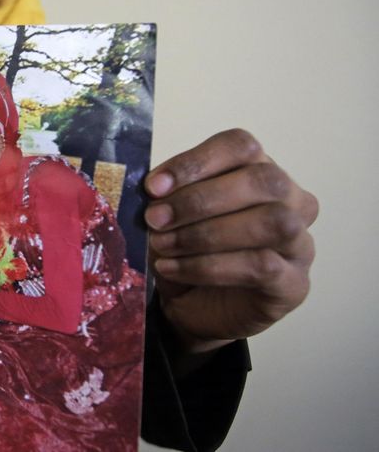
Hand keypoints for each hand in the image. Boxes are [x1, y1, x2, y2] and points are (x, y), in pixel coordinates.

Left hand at [145, 129, 316, 354]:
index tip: (154, 186)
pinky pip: (261, 266)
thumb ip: (169, 195)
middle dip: (200, 199)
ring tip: (163, 245)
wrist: (195, 307)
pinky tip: (172, 268)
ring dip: (207, 233)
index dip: (196, 161)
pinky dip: (208, 266)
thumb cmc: (188, 250)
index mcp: (258, 170)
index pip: (241, 146)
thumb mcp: (172, 215)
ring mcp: (299, 243)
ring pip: (272, 222)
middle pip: (263, 180)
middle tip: (155, 219)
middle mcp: (291, 201)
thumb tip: (154, 188)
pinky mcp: (295, 283)